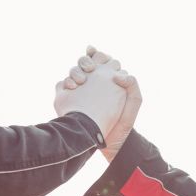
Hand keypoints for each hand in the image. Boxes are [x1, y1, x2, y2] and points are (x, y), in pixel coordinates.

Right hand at [62, 45, 140, 159]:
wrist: (106, 141)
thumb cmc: (122, 122)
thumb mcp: (133, 101)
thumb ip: (131, 83)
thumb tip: (117, 75)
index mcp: (109, 79)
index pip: (101, 58)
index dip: (98, 54)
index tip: (98, 59)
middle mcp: (93, 82)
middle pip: (84, 62)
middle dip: (85, 61)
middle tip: (90, 70)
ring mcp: (80, 90)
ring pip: (73, 71)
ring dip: (75, 71)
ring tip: (80, 82)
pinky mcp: (69, 99)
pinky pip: (62, 85)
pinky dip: (65, 84)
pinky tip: (71, 88)